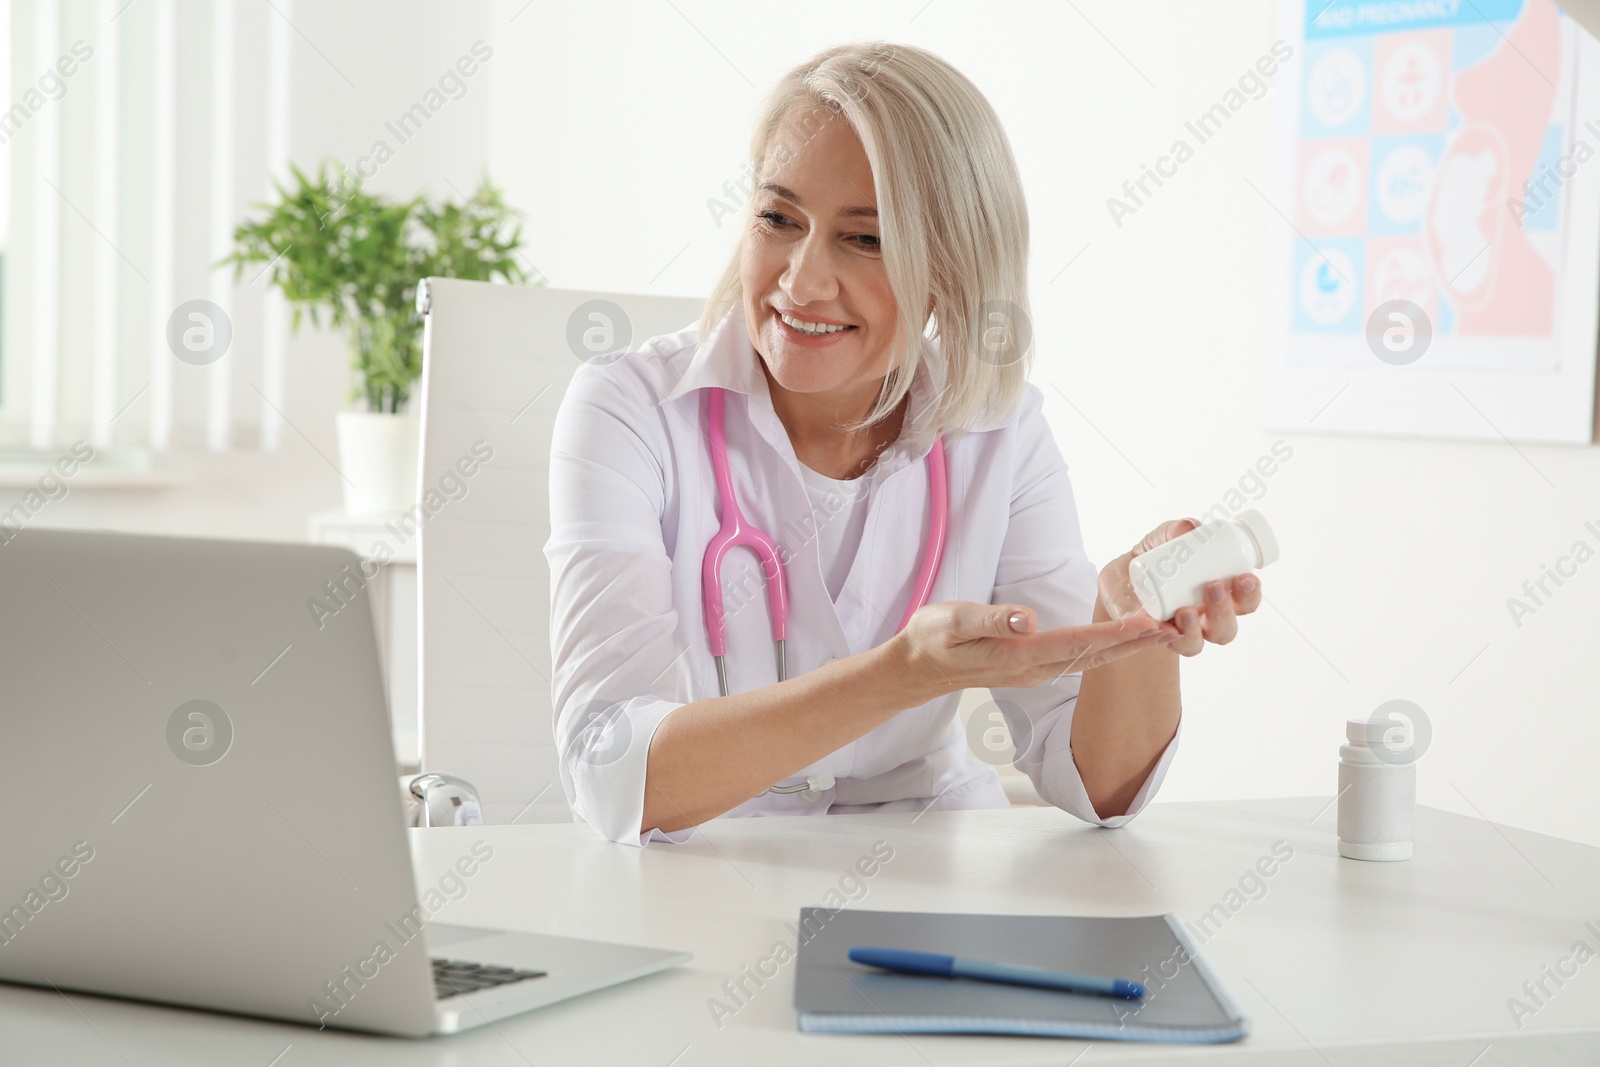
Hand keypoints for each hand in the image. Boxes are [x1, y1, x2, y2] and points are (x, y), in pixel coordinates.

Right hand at [884, 600, 1181, 701]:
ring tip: (1163, 632)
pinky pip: (1080, 658)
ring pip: (1091, 660)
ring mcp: (1035, 671)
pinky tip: (1125, 639)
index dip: (1112, 634)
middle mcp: (1033, 669)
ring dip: (1128, 647)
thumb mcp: (954, 622)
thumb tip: (1029, 620)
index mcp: (1017, 656)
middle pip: (1094, 656)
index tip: (1145, 623)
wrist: (919, 667)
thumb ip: (992, 620)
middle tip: (1175, 627)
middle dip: (1136, 643)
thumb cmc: (934, 638)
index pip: (1074, 643)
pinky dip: (1108, 648)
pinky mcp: (1034, 666)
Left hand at [1097, 518, 1263, 656]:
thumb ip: (1176, 530)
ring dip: (1195, 630)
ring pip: (1196, 644)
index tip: (1246, 577)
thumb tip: (1188, 528)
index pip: (1245, 602)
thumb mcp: (1164, 538)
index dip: (1251, 594)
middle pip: (1226, 629)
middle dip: (1225, 611)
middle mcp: (1203, 621)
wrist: (1119, 574)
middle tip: (1215, 586)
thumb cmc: (1156, 555)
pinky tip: (1160, 626)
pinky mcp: (1151, 638)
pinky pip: (1159, 645)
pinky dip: (1162, 636)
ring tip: (1185, 611)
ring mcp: (1178, 633)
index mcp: (1220, 596)